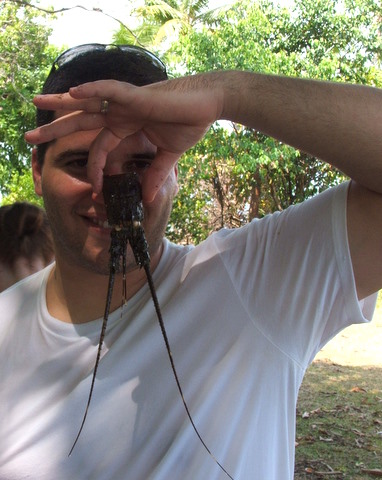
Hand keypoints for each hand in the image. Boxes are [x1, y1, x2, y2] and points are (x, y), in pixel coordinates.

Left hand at [25, 76, 223, 201]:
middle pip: (81, 121)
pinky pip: (110, 91)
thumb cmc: (189, 124)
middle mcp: (121, 114)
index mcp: (126, 128)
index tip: (94, 191)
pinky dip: (92, 91)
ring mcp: (126, 103)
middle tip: (29, 136)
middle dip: (56, 129)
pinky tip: (72, 93)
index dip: (94, 169)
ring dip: (61, 103)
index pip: (101, 149)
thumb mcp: (168, 156)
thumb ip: (155, 174)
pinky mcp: (137, 95)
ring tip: (36, 102)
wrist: (208, 106)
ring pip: (87, 102)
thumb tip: (147, 198)